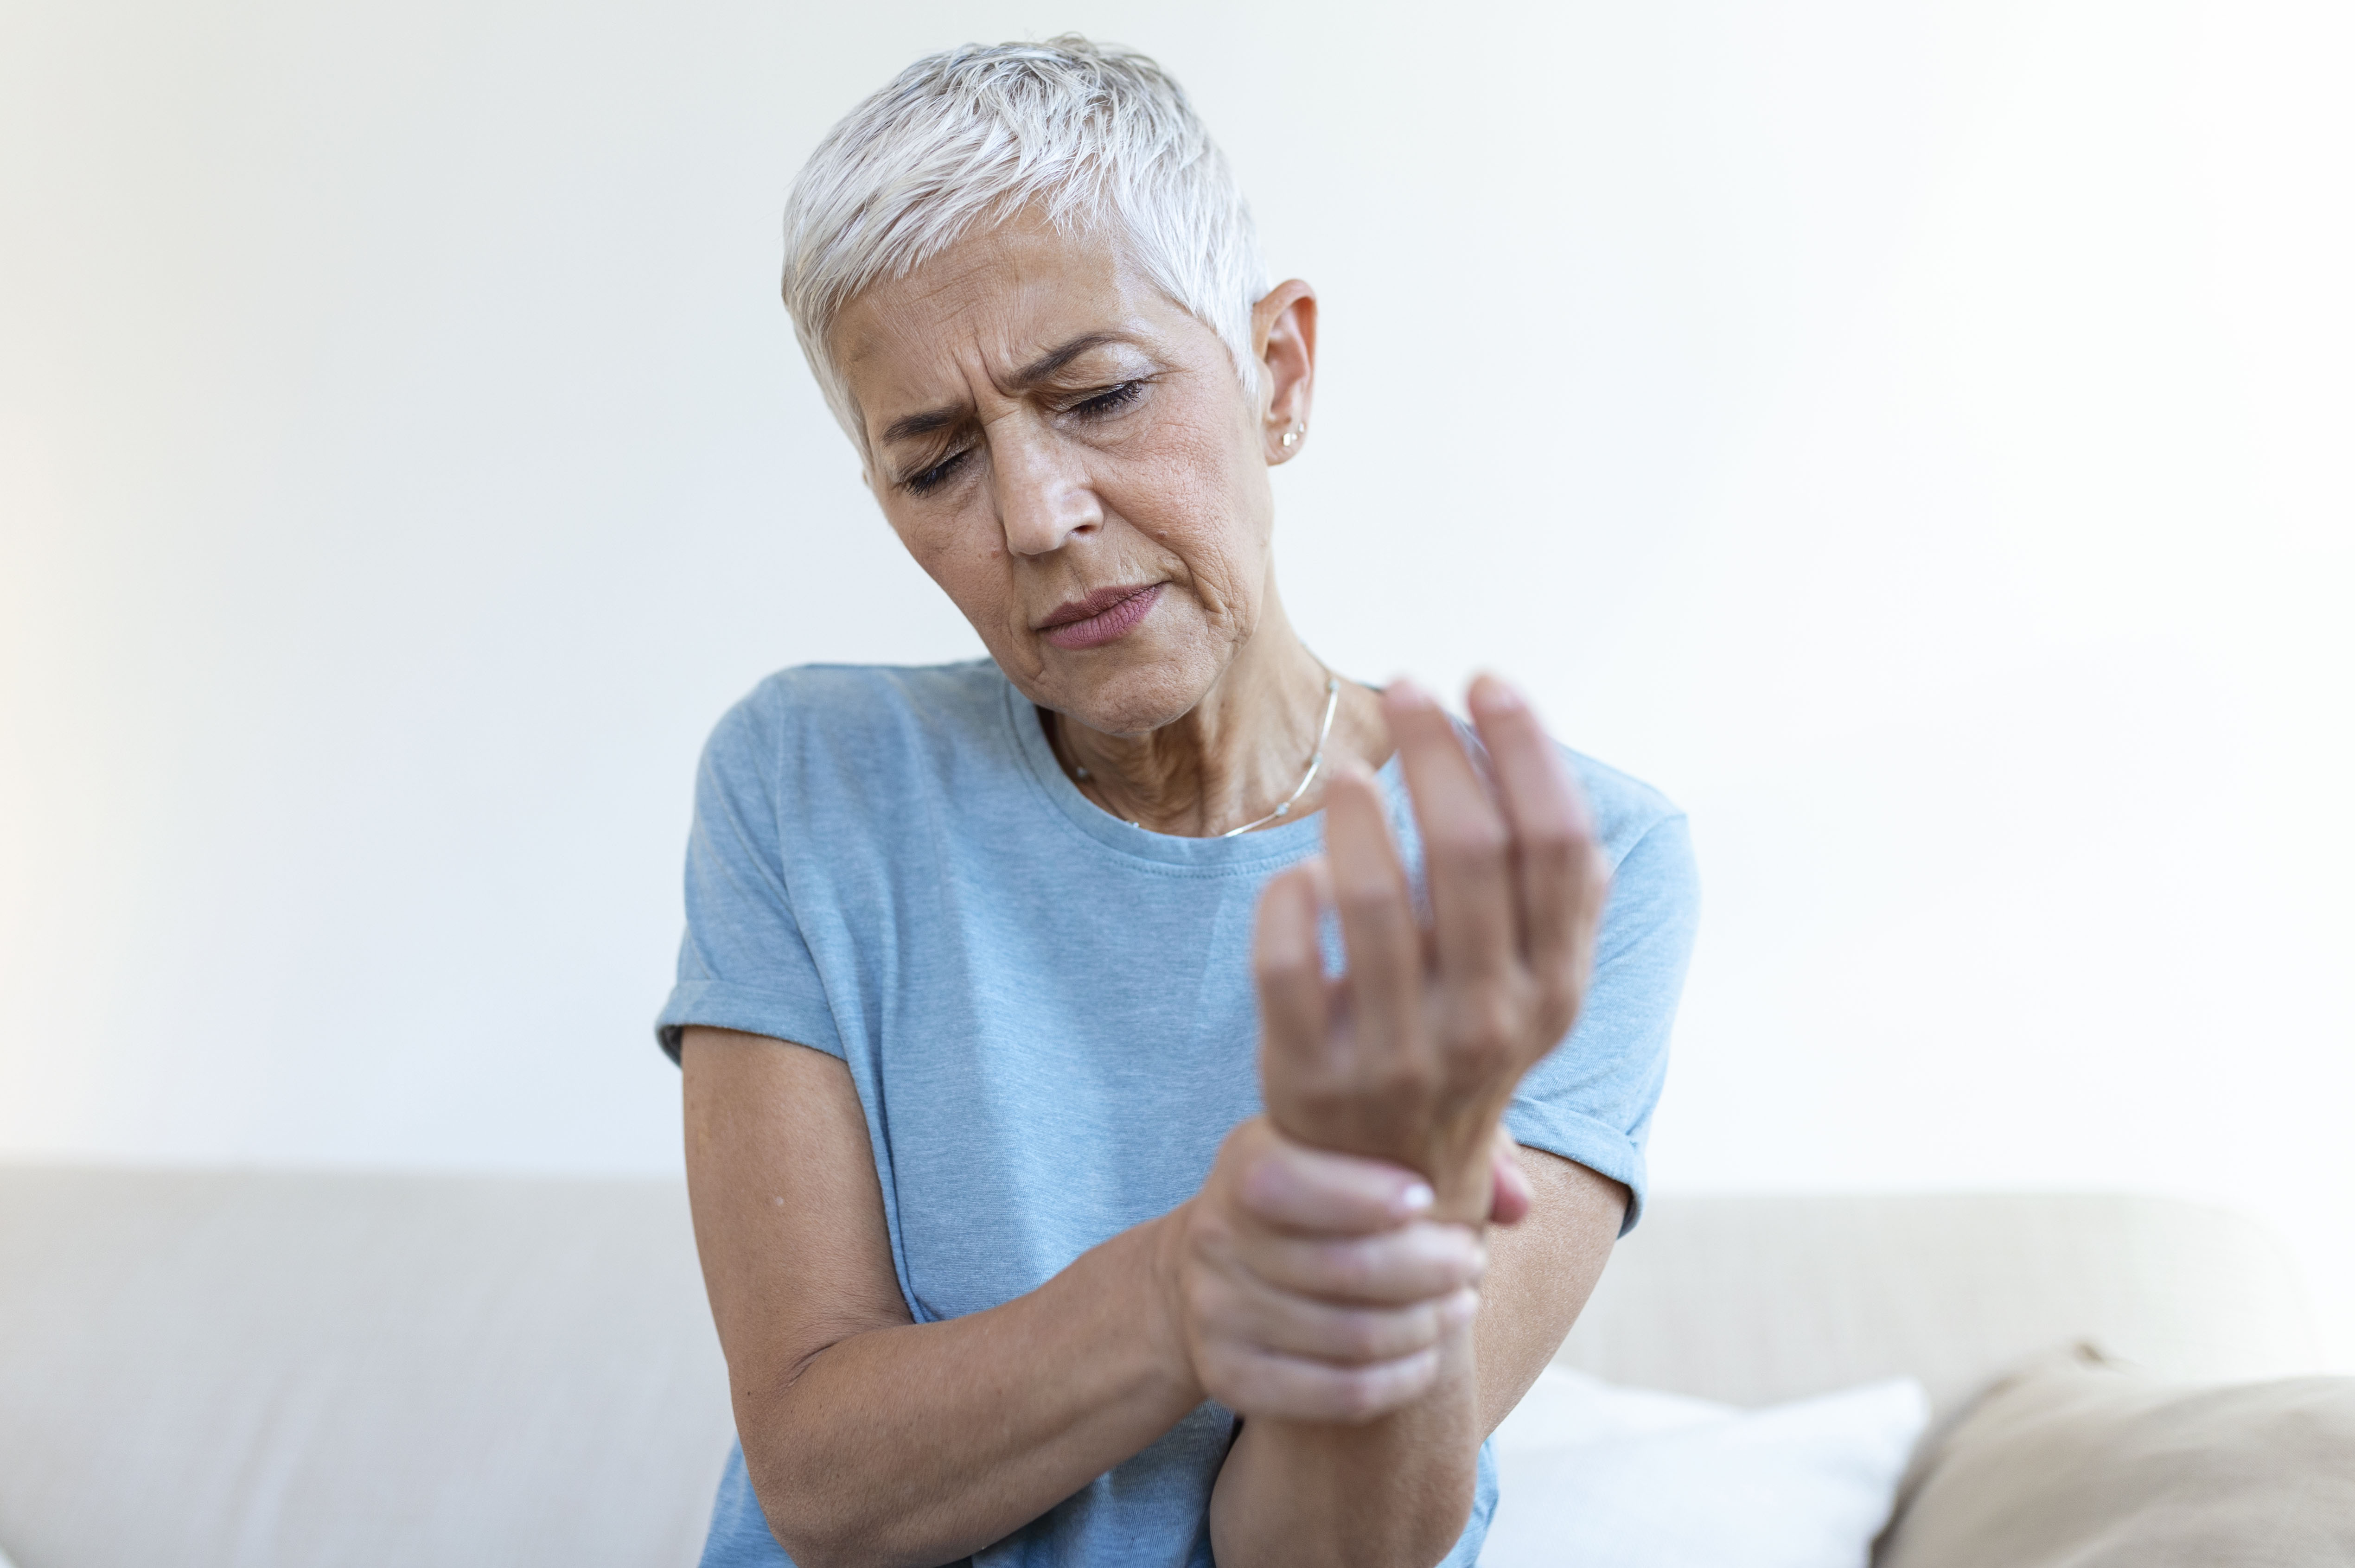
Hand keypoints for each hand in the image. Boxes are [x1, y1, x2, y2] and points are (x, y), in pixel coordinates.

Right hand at [1168, 1117, 1486, 1423]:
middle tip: (1471, 1260)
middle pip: (1342, 1267)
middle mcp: (1216, 1237)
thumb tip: (1517, 1202)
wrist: (1218, 1268)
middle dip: (1429, 1267)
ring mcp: (1217, 1313)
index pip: (1289, 1182)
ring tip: (1460, 1304)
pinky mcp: (1230, 1377)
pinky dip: (1400, 1380)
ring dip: (1426, 1325)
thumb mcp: (1357, 1149)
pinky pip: (1338, 1392)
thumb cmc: (1320, 1193)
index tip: (1429, 1198)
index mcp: (1243, 1164)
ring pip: (1351, 1336)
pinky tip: (1429, 1356)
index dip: (1366, 1196)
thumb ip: (1450, 1148)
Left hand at [1254, 676, 1608, 1220]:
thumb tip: (1556, 786)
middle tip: (1407, 691)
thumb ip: (1556, 904)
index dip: (1524, 748)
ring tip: (1351, 771)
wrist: (1386, 1195)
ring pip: (1374, 899)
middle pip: (1469, 851)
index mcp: (1555, 990)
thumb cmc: (1460, 1052)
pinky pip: (1288, 962)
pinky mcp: (1311, 1071)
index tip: (1484, 684)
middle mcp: (1489, 1022)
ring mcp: (1399, 1052)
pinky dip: (1289, 897)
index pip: (1556, 843)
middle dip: (1437, 749)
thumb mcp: (1534, 994)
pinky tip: (1299, 869)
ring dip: (1358, 814)